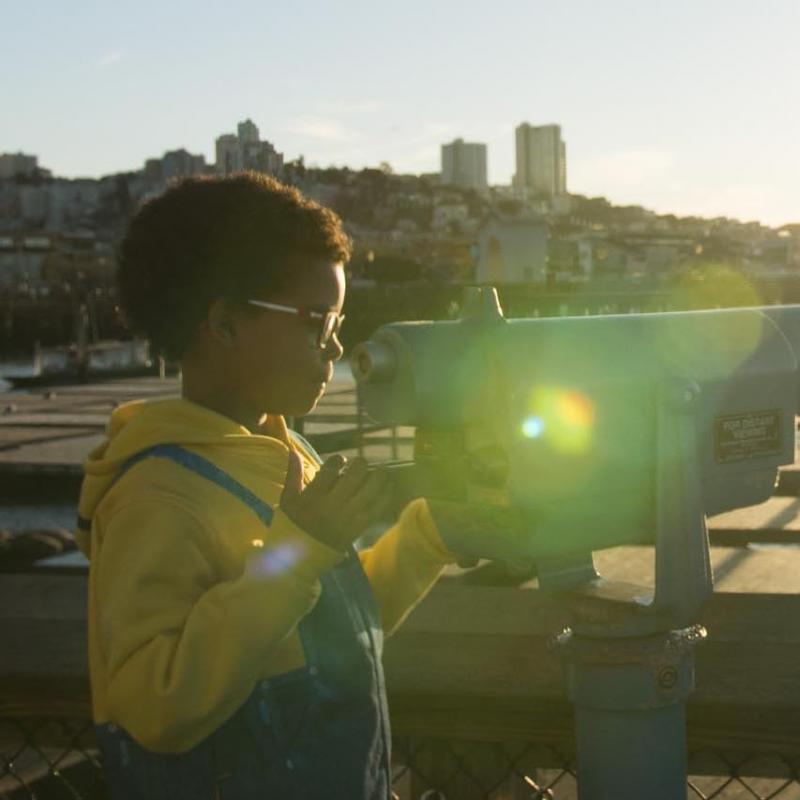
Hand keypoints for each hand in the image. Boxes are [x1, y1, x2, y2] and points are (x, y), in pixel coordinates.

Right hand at [279, 451, 393, 550]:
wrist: (297, 559)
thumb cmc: (292, 525)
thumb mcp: (287, 500)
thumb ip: (293, 475)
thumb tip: (293, 451)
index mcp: (313, 496)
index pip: (331, 468)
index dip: (338, 460)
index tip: (340, 461)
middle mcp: (331, 505)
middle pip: (355, 476)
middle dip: (361, 464)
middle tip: (362, 464)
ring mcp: (346, 518)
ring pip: (370, 491)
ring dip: (379, 478)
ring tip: (381, 471)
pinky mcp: (356, 529)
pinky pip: (376, 510)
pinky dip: (385, 497)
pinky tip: (388, 488)